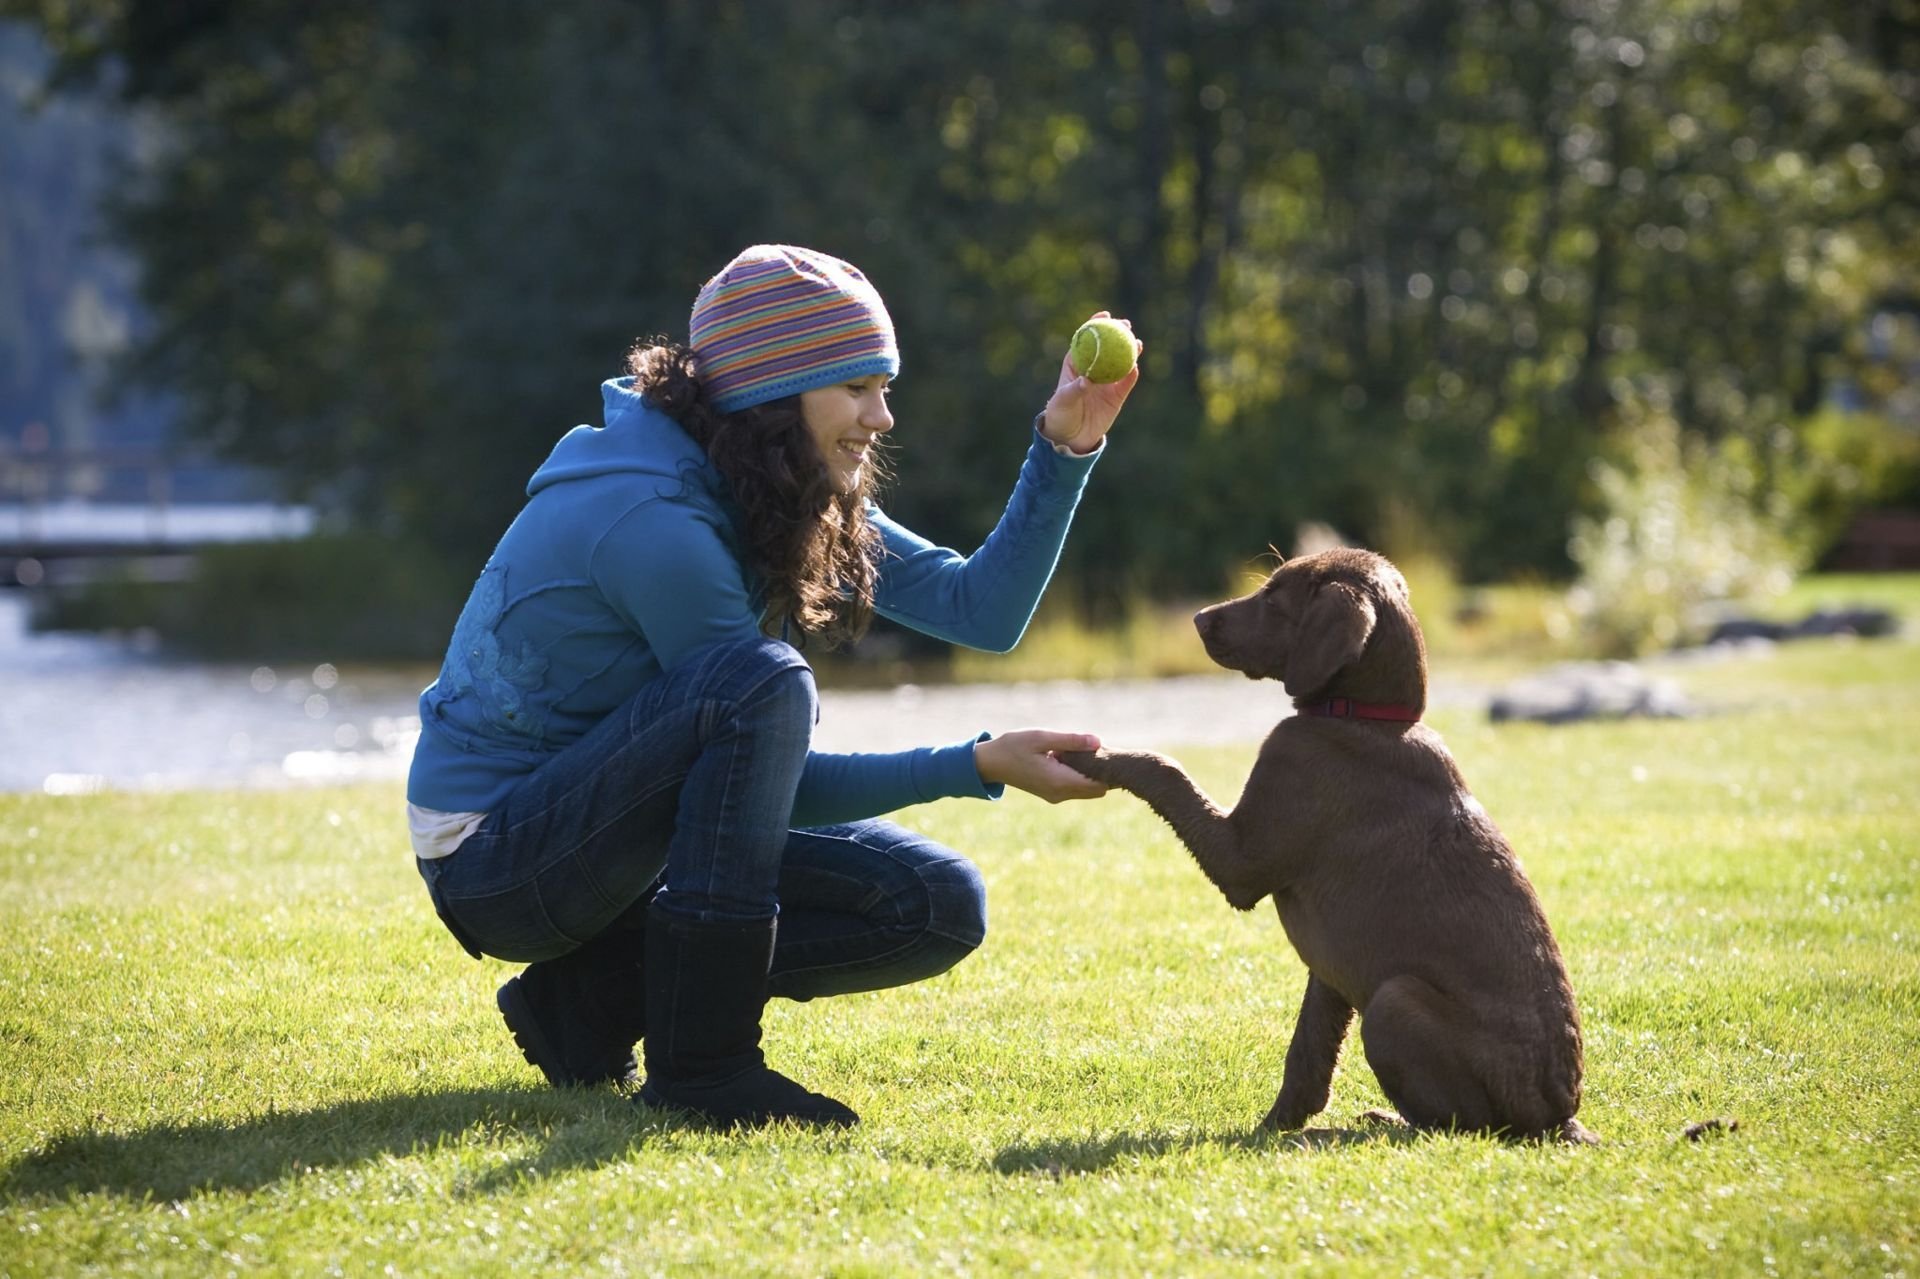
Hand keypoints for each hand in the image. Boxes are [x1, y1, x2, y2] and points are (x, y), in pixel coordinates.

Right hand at [974, 729, 1110, 802]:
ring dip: (1091, 774)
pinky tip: (1072, 757)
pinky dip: (1080, 776)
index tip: (1107, 751)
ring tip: (1084, 750)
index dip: (1107, 770)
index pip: (1099, 784)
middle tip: (1097, 748)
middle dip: (1102, 773)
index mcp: (1059, 781)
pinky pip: (1076, 789)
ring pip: (1088, 791)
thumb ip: (1071, 741)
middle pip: (1097, 790)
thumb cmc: (1013, 747)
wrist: (990, 763)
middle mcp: (1060, 794)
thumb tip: (1098, 741)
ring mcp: (1055, 796)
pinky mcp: (1052, 794)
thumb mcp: (1041, 738)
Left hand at [1038, 312, 1141, 454]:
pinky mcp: (1116, 396)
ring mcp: (1106, 382)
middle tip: (1126, 325)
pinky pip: (1126, 383)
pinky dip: (1131, 374)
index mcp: (1076, 364)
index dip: (1096, 325)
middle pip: (1108, 347)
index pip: (1087, 340)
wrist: (1071, 438)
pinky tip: (1135, 367)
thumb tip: (1087, 380)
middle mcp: (1093, 370)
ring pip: (1120, 362)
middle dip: (1118, 333)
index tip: (1104, 314)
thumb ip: (1074, 390)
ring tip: (1137, 343)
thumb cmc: (1060, 415)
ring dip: (1130, 351)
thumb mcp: (1062, 401)